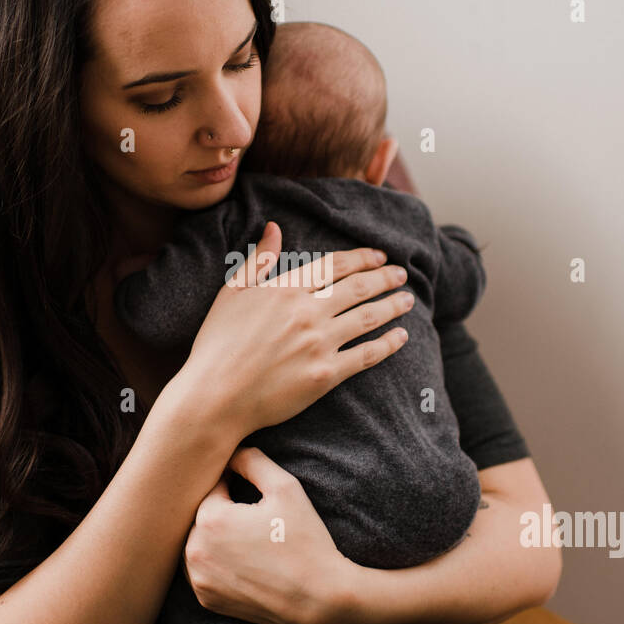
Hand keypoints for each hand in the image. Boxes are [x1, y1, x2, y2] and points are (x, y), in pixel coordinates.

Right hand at [172, 220, 414, 442]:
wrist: (215, 396)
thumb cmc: (217, 344)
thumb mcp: (231, 292)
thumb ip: (258, 259)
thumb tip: (274, 227)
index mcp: (286, 288)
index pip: (335, 265)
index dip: (362, 258)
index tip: (380, 255)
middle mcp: (307, 311)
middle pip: (358, 288)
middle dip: (385, 278)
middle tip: (401, 274)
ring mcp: (319, 343)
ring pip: (368, 317)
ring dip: (392, 305)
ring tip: (408, 300)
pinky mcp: (326, 375)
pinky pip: (366, 354)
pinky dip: (388, 343)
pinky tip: (401, 337)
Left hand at [181, 446, 360, 623]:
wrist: (319, 599)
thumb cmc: (305, 540)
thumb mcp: (285, 488)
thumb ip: (253, 460)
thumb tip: (231, 452)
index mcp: (210, 518)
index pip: (211, 486)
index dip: (232, 482)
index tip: (252, 491)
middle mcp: (195, 551)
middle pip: (200, 516)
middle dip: (222, 511)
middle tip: (252, 517)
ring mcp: (199, 579)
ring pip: (198, 543)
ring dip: (216, 537)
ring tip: (248, 538)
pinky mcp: (207, 599)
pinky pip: (203, 570)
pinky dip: (217, 563)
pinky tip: (244, 561)